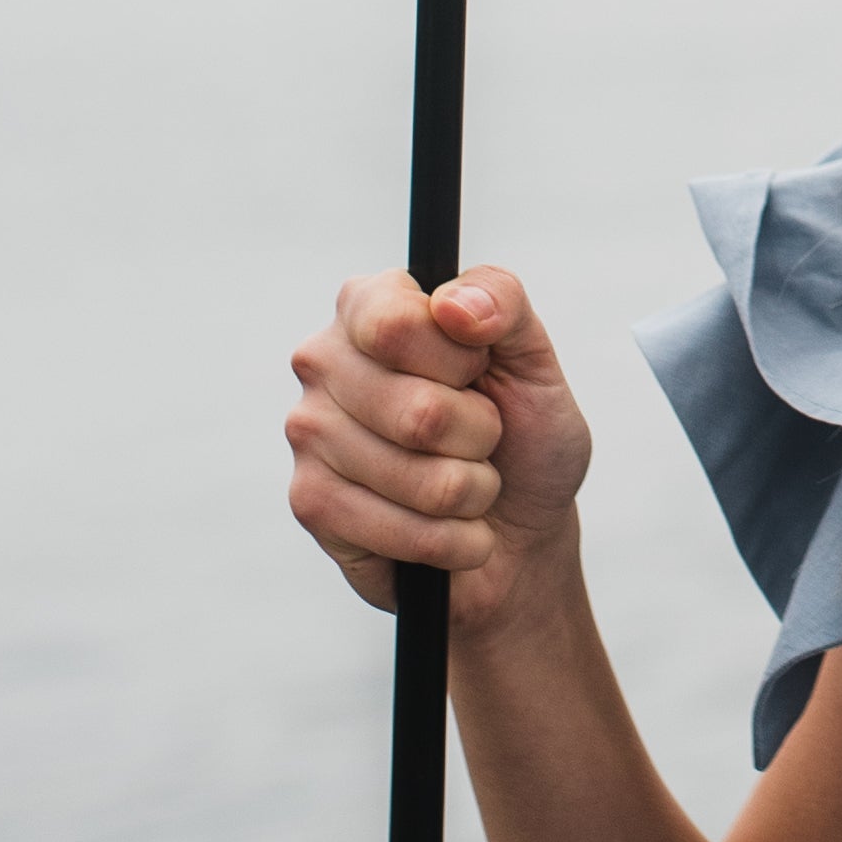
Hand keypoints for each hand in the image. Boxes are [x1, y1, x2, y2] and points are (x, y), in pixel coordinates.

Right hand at [285, 265, 593, 637]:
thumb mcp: (533, 357)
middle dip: (480, 437)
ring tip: (465, 483)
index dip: (460, 362)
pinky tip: (446, 528)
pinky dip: (452, 539)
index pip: (397, 325)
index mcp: (370, 304)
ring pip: (421, 480)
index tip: (478, 371)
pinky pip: (404, 531)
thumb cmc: (522, 434)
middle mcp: (323, 361)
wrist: (520, 530)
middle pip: (419, 413)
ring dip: (471, 492)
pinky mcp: (310, 503)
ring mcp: (309, 433)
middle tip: (480, 437)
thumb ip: (503, 302)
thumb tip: (454, 305)